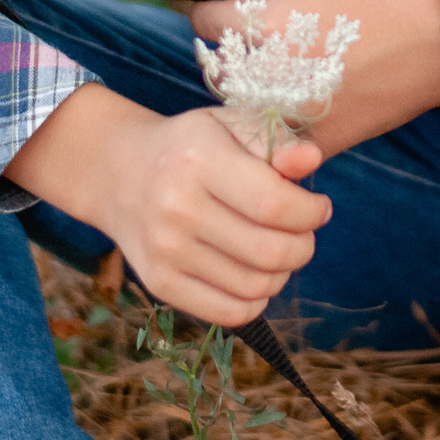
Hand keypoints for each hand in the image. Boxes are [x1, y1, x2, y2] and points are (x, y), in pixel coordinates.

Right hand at [3, 82, 329, 326]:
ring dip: (282, 273)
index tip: (318, 206)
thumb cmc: (191, 146)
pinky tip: (255, 274)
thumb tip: (311, 160)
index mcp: (199, 159)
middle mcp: (176, 207)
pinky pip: (229, 313)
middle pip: (269, 252)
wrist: (121, 174)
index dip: (311, 212)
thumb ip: (276, 141)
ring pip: (254, 286)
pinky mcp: (159, 283)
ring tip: (278, 249)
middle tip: (303, 232)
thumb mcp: (230, 126)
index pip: (275, 204)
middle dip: (303, 246)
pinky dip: (255, 299)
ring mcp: (165, 250)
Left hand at [188, 0, 439, 156]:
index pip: (205, 19)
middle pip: (218, 67)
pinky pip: (279, 141)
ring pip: (242, 107)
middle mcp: (272, 76)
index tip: (212, 4)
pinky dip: (279, 124)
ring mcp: (295, 114)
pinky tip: (297, 103)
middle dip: (226, 49)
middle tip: (249, 35)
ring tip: (276, 68)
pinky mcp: (322, 139)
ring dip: (248, 88)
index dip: (204, 5)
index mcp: (269, 27)